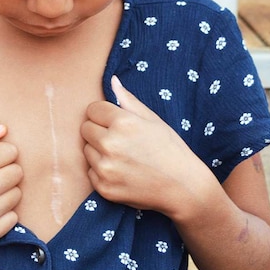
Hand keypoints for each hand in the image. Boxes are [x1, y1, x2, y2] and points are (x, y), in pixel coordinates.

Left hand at [81, 75, 211, 217]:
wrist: (183, 188)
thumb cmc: (170, 150)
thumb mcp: (153, 120)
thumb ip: (128, 100)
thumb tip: (112, 80)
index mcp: (123, 123)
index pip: (92, 109)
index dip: (104, 114)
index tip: (116, 122)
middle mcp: (110, 145)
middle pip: (85, 129)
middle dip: (99, 131)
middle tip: (120, 140)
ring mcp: (105, 168)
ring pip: (86, 150)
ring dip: (99, 151)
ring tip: (123, 156)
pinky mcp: (103, 188)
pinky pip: (90, 171)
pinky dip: (102, 171)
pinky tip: (122, 171)